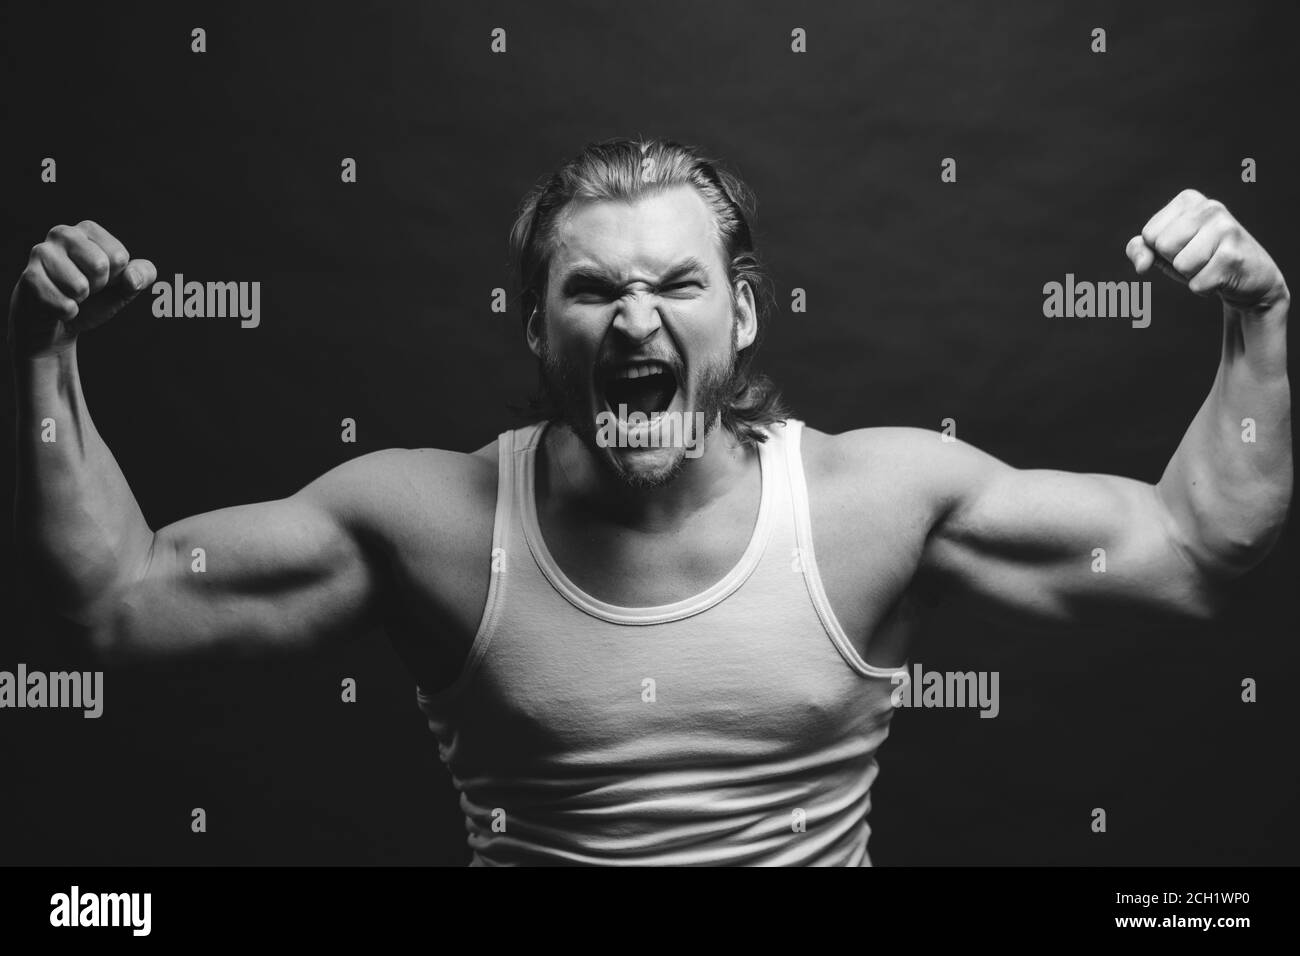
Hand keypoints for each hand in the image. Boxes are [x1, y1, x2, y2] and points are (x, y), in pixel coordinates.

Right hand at [7, 220, 156, 357]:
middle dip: (98, 286)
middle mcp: (62, 234)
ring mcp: (41, 253)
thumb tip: (132, 277)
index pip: (119, 256)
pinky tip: (56, 306)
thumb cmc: (93, 298)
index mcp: (88, 230)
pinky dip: (66, 313)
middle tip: (85, 288)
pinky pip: (64, 304)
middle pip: (100, 266)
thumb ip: (142, 276)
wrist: (58, 322)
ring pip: (80, 286)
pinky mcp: (29, 277)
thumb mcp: (124, 287)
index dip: (115, 276)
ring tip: (69, 294)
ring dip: (79, 300)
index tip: (101, 279)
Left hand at [1125, 189, 1287, 314]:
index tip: (1184, 247)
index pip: (1149, 234)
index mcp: (1189, 199)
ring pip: (1180, 265)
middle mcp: (1210, 207)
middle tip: (1199, 258)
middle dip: (1175, 261)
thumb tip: (1141, 266)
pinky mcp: (1234, 256)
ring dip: (1191, 275)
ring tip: (1210, 266)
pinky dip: (1204, 288)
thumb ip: (1141, 249)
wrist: (1251, 277)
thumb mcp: (1165, 250)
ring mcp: (1226, 229)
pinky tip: (1222, 276)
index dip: (1161, 250)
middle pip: (1163, 246)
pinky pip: (1197, 284)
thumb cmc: (1201, 259)